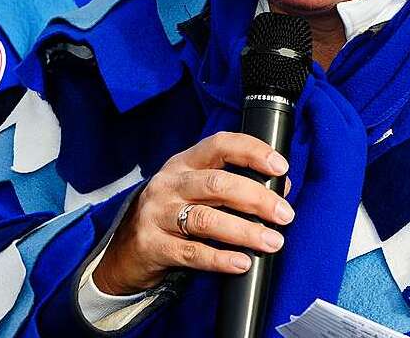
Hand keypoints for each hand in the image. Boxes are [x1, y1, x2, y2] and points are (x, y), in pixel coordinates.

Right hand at [93, 132, 293, 294]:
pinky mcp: (152, 245)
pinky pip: (191, 252)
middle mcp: (169, 183)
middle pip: (217, 183)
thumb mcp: (198, 193)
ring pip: (206, 218)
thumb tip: (282, 186)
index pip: (219, 145)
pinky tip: (242, 263)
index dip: (252, 151)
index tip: (280, 166)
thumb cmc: (172, 216)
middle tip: (284, 214)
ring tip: (272, 242)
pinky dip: (220, 258)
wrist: (125, 251)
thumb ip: (237, 186)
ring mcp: (158, 213)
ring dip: (245, 231)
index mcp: (183, 164)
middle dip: (256, 198)